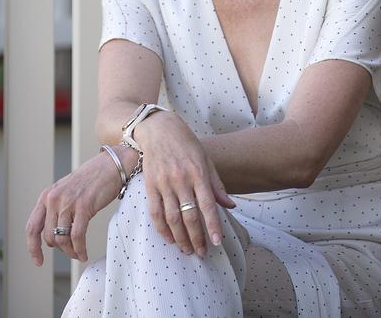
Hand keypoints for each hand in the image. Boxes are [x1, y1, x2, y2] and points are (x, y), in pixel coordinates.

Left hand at [26, 148, 132, 264]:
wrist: (112, 165)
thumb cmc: (93, 178)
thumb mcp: (67, 191)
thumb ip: (57, 208)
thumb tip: (53, 235)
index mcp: (47, 195)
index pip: (32, 227)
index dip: (33, 247)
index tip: (38, 261)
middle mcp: (54, 198)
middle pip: (49, 237)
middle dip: (60, 248)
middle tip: (71, 251)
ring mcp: (68, 202)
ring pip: (62, 239)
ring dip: (70, 251)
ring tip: (78, 254)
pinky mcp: (84, 206)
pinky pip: (77, 236)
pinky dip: (80, 249)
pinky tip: (84, 253)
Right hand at [135, 112, 235, 257]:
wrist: (159, 128)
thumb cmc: (186, 143)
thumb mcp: (205, 159)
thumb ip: (216, 184)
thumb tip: (230, 206)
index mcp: (198, 172)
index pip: (207, 205)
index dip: (212, 225)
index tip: (217, 242)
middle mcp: (181, 179)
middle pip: (190, 216)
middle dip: (197, 238)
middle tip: (202, 252)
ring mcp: (164, 183)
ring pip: (172, 218)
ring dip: (180, 238)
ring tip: (187, 250)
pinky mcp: (150, 185)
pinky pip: (155, 212)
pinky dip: (162, 228)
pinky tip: (169, 238)